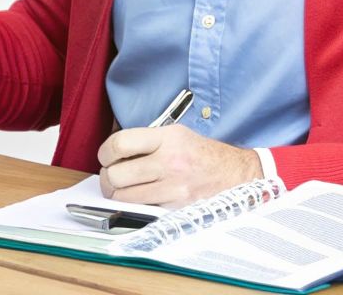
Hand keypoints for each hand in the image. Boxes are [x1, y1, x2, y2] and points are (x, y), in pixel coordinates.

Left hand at [96, 124, 260, 206]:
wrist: (238, 175)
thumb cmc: (203, 154)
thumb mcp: (177, 134)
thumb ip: (146, 140)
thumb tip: (113, 149)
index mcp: (168, 138)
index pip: (120, 144)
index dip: (104, 152)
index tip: (105, 156)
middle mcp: (170, 162)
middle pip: (117, 174)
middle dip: (107, 176)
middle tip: (110, 174)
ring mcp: (174, 187)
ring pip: (124, 196)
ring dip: (116, 192)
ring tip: (120, 187)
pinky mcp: (177, 207)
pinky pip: (143, 208)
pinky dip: (135, 204)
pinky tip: (140, 196)